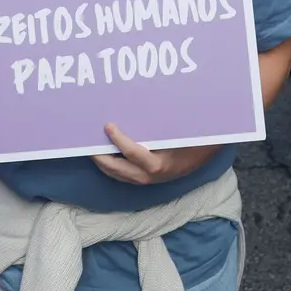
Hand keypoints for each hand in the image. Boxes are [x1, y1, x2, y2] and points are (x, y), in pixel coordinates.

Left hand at [92, 125, 220, 184]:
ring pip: (116, 175)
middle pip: (116, 169)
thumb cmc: (190, 143)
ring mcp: (145, 181)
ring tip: (92, 149)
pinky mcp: (144, 181)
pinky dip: (111, 166)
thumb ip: (156, 129)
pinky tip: (105, 155)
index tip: (108, 126)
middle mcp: (148, 176)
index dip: (118, 139)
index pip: (131, 152)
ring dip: (103, 163)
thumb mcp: (176, 134)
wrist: (202, 158)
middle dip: (100, 157)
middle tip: (89, 143)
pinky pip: (122, 176)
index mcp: (157, 164)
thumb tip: (137, 110)